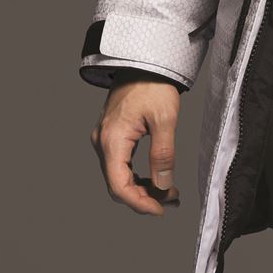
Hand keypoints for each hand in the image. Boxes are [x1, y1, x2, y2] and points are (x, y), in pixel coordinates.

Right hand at [90, 76, 181, 215]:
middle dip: (144, 198)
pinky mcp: (111, 136)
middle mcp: (102, 142)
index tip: (160, 210)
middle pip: (117, 184)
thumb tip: (163, 185)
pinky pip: (120, 164)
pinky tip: (155, 178)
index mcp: (112, 139)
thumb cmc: (153, 85)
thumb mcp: (165, 118)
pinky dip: (137, 175)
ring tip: (168, 192)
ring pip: (118, 176)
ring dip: (141, 188)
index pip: (119, 185)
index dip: (139, 203)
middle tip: (171, 201)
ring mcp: (104, 139)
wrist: (144, 61)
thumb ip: (163, 153)